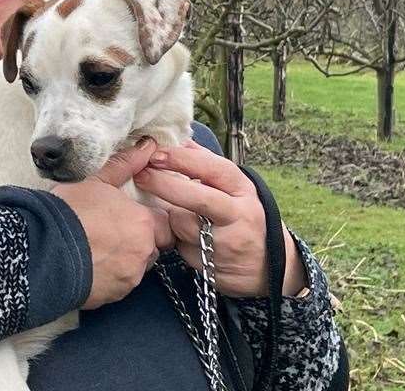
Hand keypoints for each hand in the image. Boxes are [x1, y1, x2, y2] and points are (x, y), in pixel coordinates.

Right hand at [51, 138, 175, 309]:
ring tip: (97, 248)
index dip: (147, 220)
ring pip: (136, 267)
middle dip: (139, 241)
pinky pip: (120, 285)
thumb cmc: (70, 211)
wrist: (43, 250)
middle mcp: (144, 252)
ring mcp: (130, 278)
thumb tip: (148, 145)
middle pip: (152, 247)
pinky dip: (110, 276)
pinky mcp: (114, 296)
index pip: (163, 223)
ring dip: (125, 259)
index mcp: (144, 223)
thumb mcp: (95, 181)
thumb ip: (126, 164)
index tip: (129, 217)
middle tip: (112, 232)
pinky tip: (90, 264)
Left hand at [132, 140, 306, 297]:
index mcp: (241, 189)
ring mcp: (225, 242)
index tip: (155, 153)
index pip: (211, 169)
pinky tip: (182, 236)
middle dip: (164, 184)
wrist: (264, 266)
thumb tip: (177, 138)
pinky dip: (175, 239)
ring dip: (169, 216)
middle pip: (197, 198)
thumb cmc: (239, 216)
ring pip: (182, 223)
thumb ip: (204, 163)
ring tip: (172, 213)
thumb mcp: (231, 187)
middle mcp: (238, 214)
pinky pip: (180, 246)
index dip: (181, 159)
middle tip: (140, 175)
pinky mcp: (211, 265)